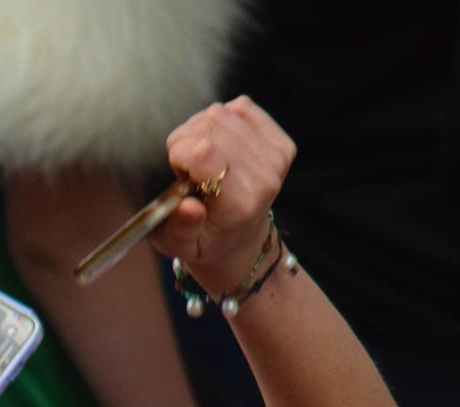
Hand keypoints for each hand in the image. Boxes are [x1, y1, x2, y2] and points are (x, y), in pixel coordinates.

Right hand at [151, 96, 295, 291]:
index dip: (179, 154)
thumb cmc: (203, 241)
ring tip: (200, 159)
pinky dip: (221, 120)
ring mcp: (276, 158)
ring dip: (200, 130)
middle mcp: (263, 179)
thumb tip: (188, 207)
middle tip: (187, 169)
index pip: (203, 151)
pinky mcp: (280, 142)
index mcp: (238, 206)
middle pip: (211, 124)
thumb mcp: (179, 246)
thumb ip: (179, 229)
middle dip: (186, 141)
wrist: (240, 240)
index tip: (179, 174)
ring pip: (221, 112)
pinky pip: (240, 107)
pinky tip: (217, 144)